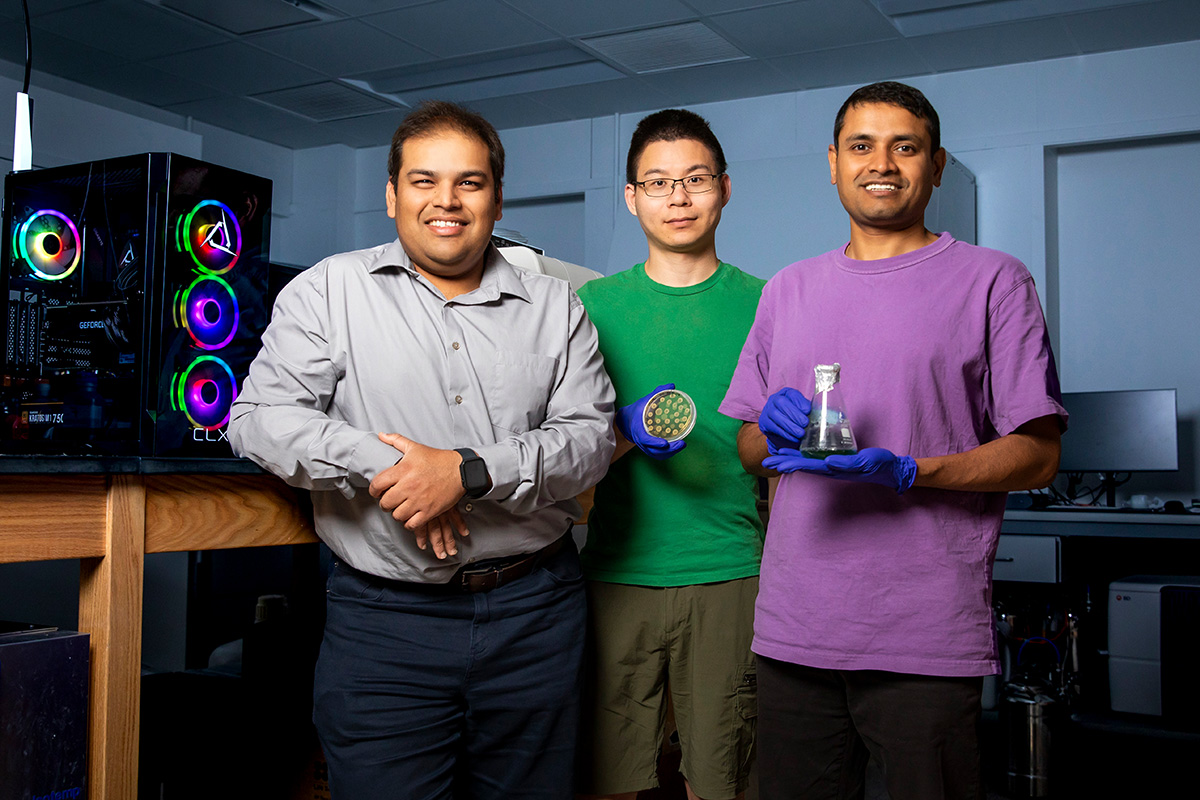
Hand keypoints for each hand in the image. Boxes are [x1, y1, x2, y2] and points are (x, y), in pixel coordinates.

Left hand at [369, 433, 468, 555]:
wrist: (461, 470)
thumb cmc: (438, 460)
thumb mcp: (416, 447)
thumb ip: (396, 441)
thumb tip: (381, 435)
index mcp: (404, 470)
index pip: (377, 484)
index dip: (373, 490)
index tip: (377, 491)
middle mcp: (410, 486)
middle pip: (385, 503)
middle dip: (385, 503)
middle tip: (390, 500)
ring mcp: (419, 500)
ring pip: (397, 515)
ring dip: (397, 513)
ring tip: (401, 508)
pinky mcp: (429, 511)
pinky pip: (411, 524)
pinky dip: (409, 522)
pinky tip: (411, 515)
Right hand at [614, 383, 686, 459]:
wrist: (627, 421)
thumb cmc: (637, 410)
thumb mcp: (646, 400)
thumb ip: (658, 393)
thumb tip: (672, 386)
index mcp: (638, 430)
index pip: (645, 439)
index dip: (654, 443)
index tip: (665, 443)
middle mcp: (640, 441)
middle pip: (653, 450)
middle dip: (669, 450)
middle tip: (682, 443)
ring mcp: (644, 446)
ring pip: (657, 454)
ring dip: (670, 453)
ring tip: (682, 445)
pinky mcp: (648, 448)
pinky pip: (657, 455)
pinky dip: (667, 454)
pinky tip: (676, 449)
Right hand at [758, 387, 810, 449]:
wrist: (779, 425)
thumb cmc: (795, 416)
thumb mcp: (802, 410)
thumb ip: (809, 410)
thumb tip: (821, 414)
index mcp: (786, 393)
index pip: (792, 394)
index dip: (799, 402)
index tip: (808, 410)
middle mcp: (774, 399)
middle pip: (781, 403)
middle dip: (794, 414)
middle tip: (805, 423)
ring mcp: (767, 410)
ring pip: (776, 415)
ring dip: (789, 425)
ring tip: (801, 433)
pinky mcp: (763, 422)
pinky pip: (773, 427)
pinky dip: (785, 434)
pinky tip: (794, 438)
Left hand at [764, 446, 917, 494]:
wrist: (891, 470)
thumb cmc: (879, 465)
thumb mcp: (865, 462)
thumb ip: (847, 464)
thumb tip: (828, 462)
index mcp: (834, 469)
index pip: (807, 466)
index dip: (790, 463)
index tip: (775, 462)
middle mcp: (830, 469)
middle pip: (803, 465)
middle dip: (784, 463)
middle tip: (766, 461)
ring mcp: (833, 466)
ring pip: (807, 462)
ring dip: (791, 460)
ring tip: (775, 457)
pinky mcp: (838, 462)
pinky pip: (816, 459)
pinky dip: (803, 456)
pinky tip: (797, 453)